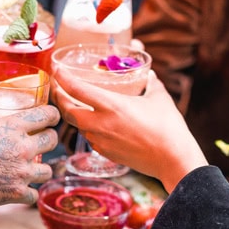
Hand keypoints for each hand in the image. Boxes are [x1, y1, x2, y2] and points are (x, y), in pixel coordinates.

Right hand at [0, 105, 59, 205]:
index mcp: (13, 127)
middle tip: (42, 142)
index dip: (52, 115)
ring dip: (41, 169)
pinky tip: (22, 191)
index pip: (47, 115)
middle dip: (49, 140)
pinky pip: (34, 195)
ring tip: (33, 170)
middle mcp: (23, 148)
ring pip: (48, 170)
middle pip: (52, 140)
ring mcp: (23, 172)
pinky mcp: (18, 192)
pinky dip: (28, 194)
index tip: (51, 117)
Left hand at [52, 68, 207, 191]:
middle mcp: (101, 123)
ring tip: (74, 103)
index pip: (76, 89)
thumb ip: (151, 83)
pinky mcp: (105, 152)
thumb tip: (149, 74)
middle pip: (67, 111)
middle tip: (57, 87)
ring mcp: (101, 140)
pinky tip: (94, 123)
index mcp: (111, 105)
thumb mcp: (159, 97)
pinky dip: (87, 128)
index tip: (56, 68)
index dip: (62, 77)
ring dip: (73, 114)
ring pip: (78, 125)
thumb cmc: (168, 127)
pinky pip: (90, 137)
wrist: (172, 160)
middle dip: (59, 98)